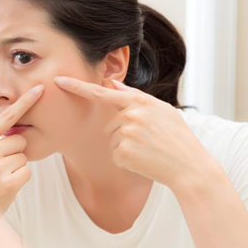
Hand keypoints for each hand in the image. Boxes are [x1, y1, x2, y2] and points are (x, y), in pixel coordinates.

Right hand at [0, 84, 44, 212]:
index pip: (4, 117)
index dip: (24, 102)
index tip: (39, 90)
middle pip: (19, 139)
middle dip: (13, 149)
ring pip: (23, 155)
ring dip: (15, 164)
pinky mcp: (9, 183)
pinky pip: (26, 170)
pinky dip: (20, 177)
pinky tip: (5, 185)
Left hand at [54, 76, 217, 189]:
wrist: (189, 167)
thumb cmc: (177, 137)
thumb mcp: (162, 110)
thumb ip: (134, 96)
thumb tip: (111, 84)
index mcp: (139, 101)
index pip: (101, 92)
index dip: (77, 87)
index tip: (58, 81)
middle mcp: (130, 115)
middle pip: (110, 123)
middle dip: (124, 132)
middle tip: (150, 140)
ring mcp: (126, 134)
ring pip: (112, 139)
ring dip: (126, 146)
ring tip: (149, 149)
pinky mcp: (123, 153)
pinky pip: (115, 155)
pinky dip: (127, 160)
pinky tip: (145, 160)